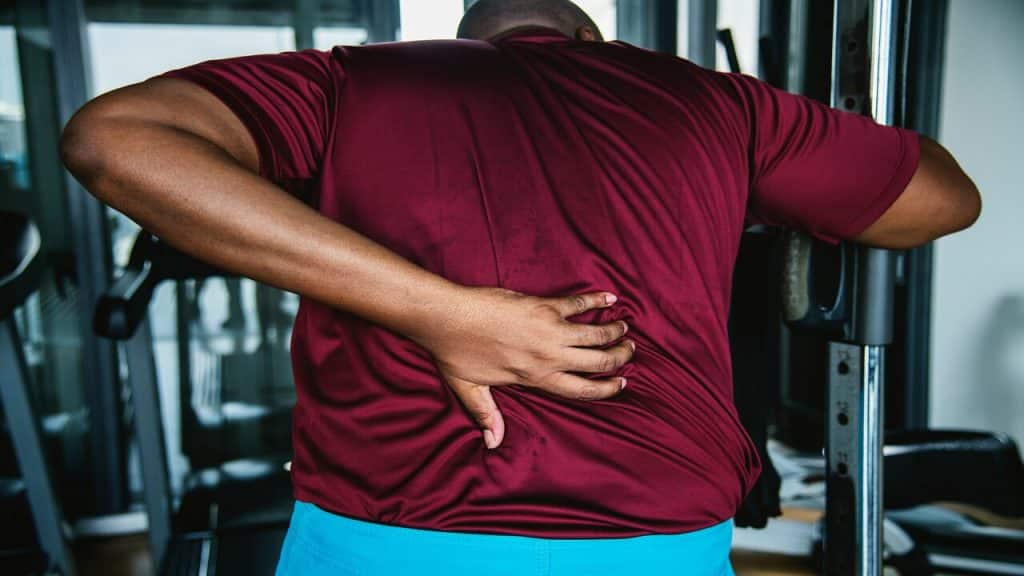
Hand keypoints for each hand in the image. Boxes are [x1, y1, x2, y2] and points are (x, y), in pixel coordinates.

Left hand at [411, 287, 633, 448]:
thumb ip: (487, 415)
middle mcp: (548, 356)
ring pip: (594, 334)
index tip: (621, 384)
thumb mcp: (470, 390)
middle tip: (629, 352)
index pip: (581, 389)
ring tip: (624, 328)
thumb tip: (493, 443)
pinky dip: (597, 300)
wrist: (446, 317)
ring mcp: (548, 329)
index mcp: (534, 378)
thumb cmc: (454, 353)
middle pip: (597, 361)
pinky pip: (578, 304)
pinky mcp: (543, 305)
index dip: (605, 388)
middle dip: (619, 358)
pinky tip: (610, 298)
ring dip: (614, 331)